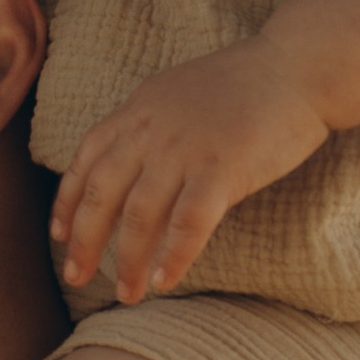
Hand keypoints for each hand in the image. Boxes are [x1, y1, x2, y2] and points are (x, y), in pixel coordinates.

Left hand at [51, 39, 327, 305]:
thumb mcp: (177, 94)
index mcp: (138, 112)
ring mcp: (185, 150)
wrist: (299, 65)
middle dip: (85, 241)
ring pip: (140, 215)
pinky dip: (173, 255)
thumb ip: (149, 127)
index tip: (60, 236)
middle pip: (103, 194)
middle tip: (75, 277)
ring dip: (129, 260)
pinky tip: (164, 281)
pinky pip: (188, 222)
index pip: (86, 160)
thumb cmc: (245, 84)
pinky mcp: (223, 168)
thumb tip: (129, 166)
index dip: (68, 201)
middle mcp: (151, 131)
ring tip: (128, 293)